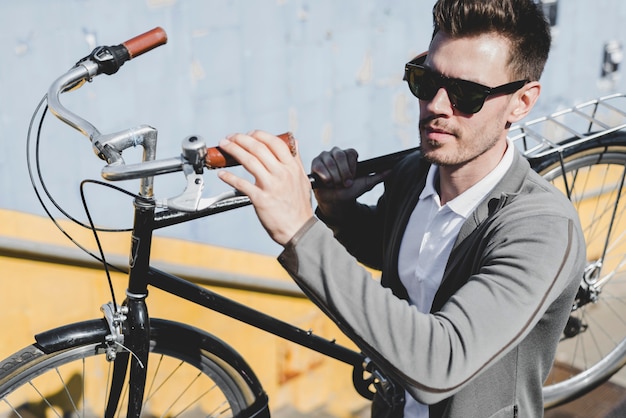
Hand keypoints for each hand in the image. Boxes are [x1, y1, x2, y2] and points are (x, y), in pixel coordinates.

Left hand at [216, 130, 313, 245]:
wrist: (298, 229)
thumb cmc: (299, 206)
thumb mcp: (302, 179)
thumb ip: (297, 160)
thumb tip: (295, 142)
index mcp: (291, 167)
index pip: (275, 142)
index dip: (259, 135)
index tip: (248, 134)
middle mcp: (282, 173)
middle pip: (258, 148)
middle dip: (241, 139)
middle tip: (231, 137)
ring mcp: (271, 186)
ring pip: (249, 161)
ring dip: (233, 150)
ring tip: (224, 146)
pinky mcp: (261, 199)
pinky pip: (242, 184)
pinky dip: (229, 177)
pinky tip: (222, 174)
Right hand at [311, 147, 386, 218]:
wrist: (335, 201)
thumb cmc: (349, 191)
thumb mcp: (365, 185)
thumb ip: (378, 176)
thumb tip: (391, 170)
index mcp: (348, 155)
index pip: (350, 153)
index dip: (351, 168)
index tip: (350, 180)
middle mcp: (336, 152)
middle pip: (340, 155)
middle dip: (343, 173)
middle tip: (343, 184)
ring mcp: (325, 156)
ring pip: (330, 162)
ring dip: (334, 178)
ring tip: (334, 184)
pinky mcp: (315, 163)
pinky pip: (319, 166)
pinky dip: (324, 176)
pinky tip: (327, 182)